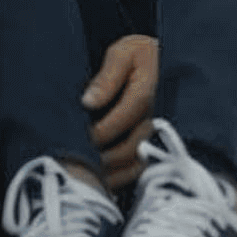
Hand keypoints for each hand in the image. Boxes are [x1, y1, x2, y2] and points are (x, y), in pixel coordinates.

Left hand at [81, 36, 158, 190]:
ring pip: (137, 161)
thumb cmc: (133, 55)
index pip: (130, 112)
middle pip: (134, 144)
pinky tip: (102, 181)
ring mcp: (150, 133)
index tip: (88, 134)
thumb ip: (107, 77)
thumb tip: (88, 101)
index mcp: (146, 91)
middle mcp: (151, 116)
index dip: (108, 127)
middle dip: (108, 155)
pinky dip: (121, 178)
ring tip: (90, 175)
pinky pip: (138, 169)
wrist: (153, 59)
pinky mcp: (146, 144)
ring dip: (114, 171)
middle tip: (83, 160)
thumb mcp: (121, 54)